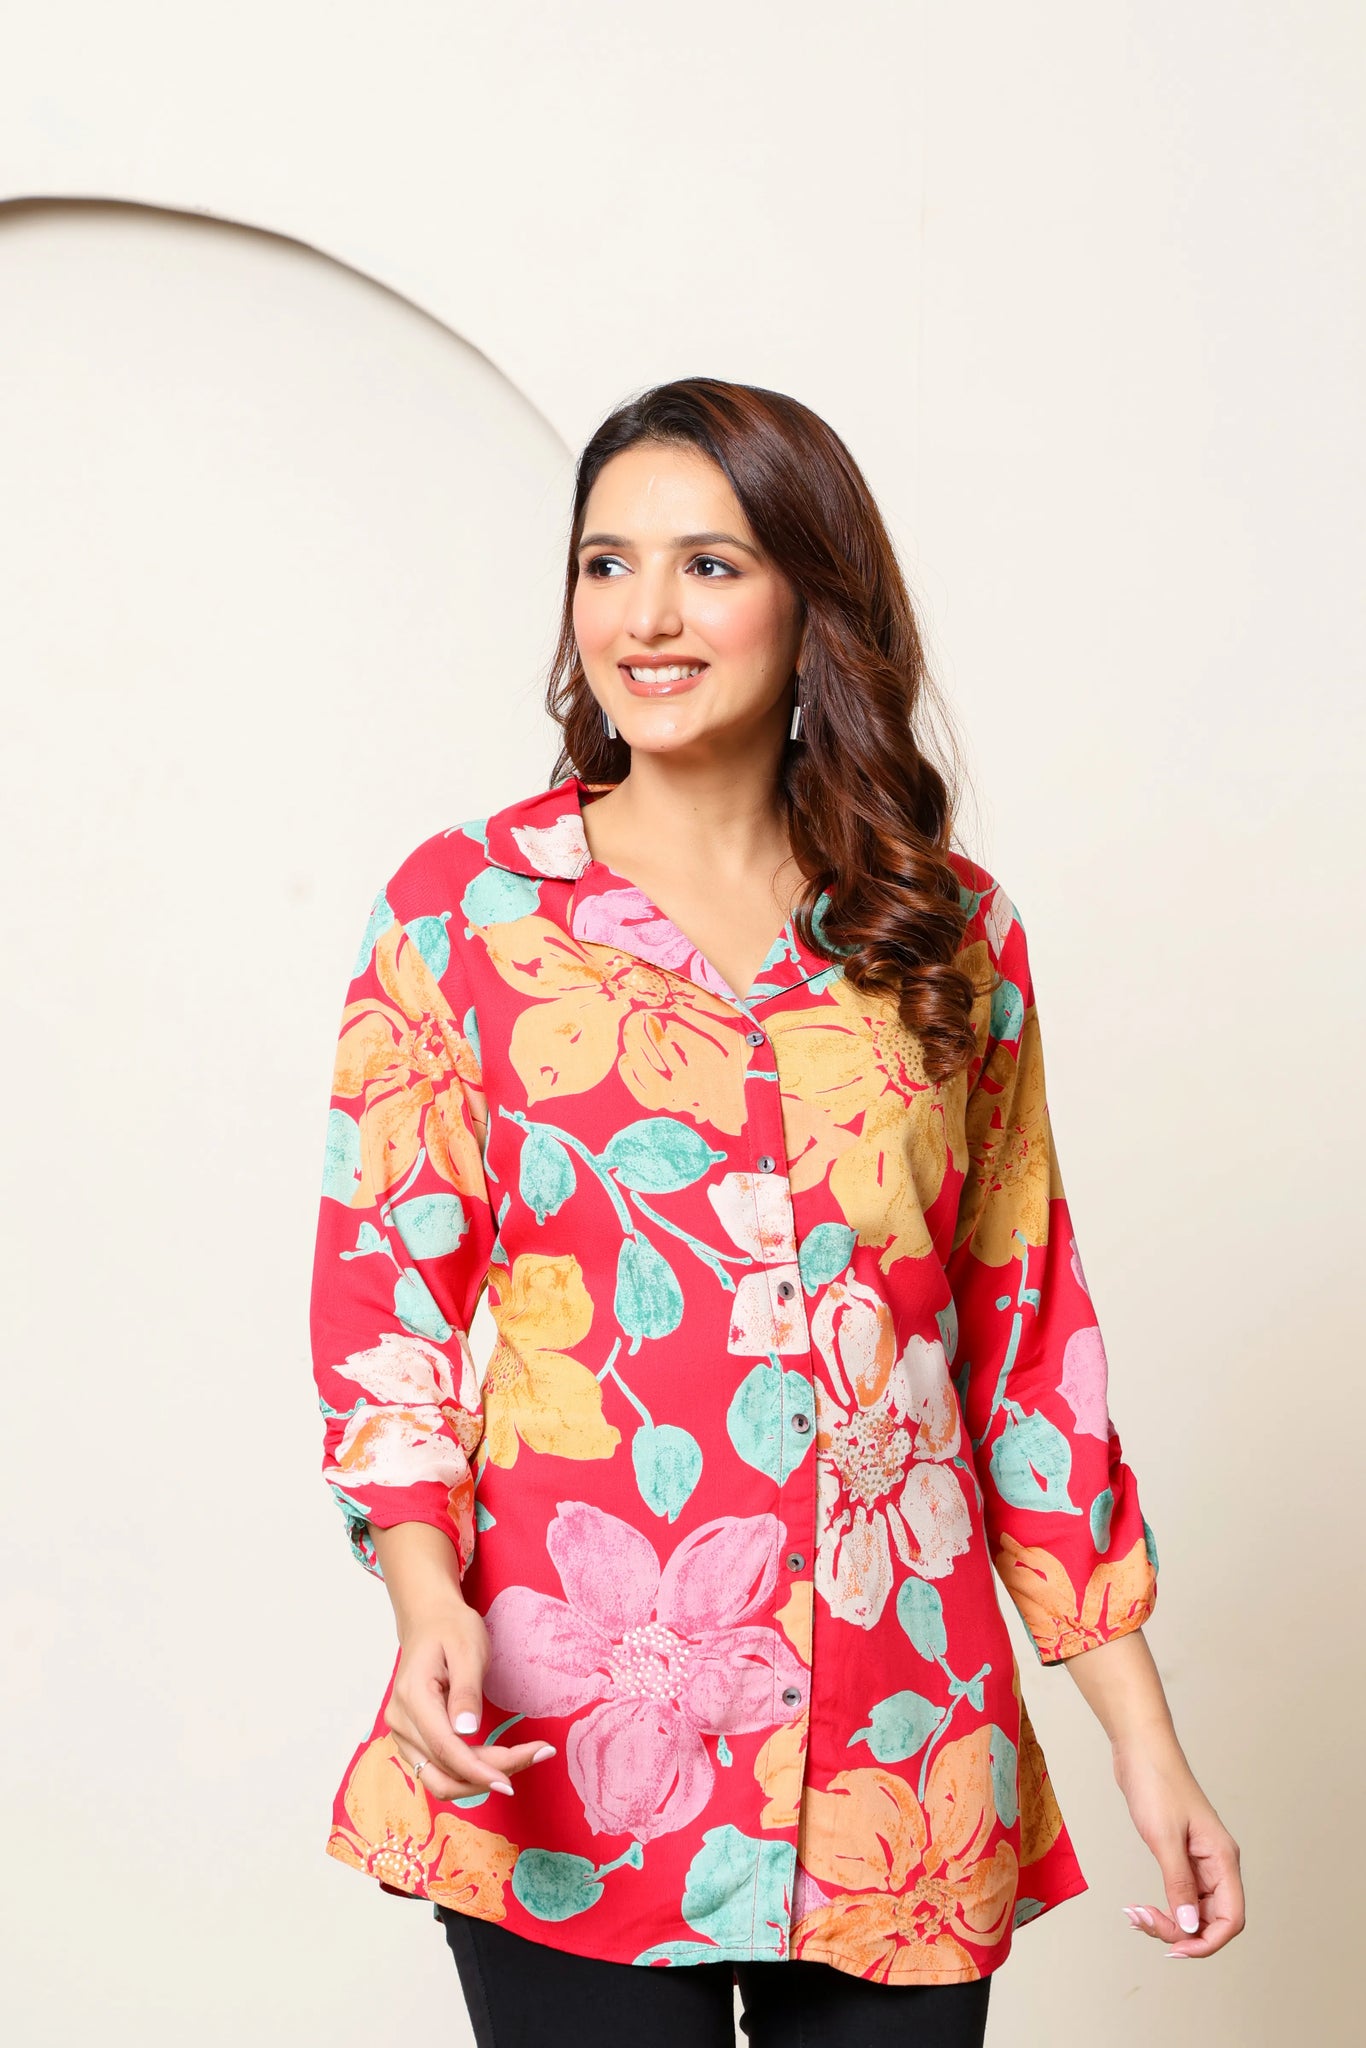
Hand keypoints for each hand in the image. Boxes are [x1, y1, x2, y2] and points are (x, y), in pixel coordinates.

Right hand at [385, 1597, 554, 1802]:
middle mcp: (400, 1721)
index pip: (445, 1749)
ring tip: (520, 1760)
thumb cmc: (451, 1628)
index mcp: (413, 1698)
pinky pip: (438, 1769)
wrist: (429, 1619)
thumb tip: (467, 1732)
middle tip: (534, 1757)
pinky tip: (496, 1761)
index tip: (511, 1783)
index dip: (479, 1771)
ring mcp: (402, 1733)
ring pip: (440, 1779)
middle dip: (488, 1775)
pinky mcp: (412, 1738)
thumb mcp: (468, 1650)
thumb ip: (467, 1692)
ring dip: (479, 1779)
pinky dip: (468, 1772)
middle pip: (445, 1770)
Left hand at [1112, 1736, 1244, 1957]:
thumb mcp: (1164, 1837)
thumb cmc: (1156, 1783)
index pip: (1230, 1919)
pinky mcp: (1181, 1855)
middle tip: (1144, 1923)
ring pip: (1194, 1911)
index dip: (1207, 1942)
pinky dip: (1163, 1906)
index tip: (1175, 1949)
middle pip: (1211, 1920)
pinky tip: (1140, 1908)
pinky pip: (1180, 1895)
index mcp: (1223, 1859)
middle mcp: (1216, 1864)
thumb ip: (1178, 1884)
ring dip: (1168, 1922)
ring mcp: (1199, 1861)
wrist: (1140, 1749)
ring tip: (1136, 1915)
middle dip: (1180, 1933)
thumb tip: (1189, 1928)